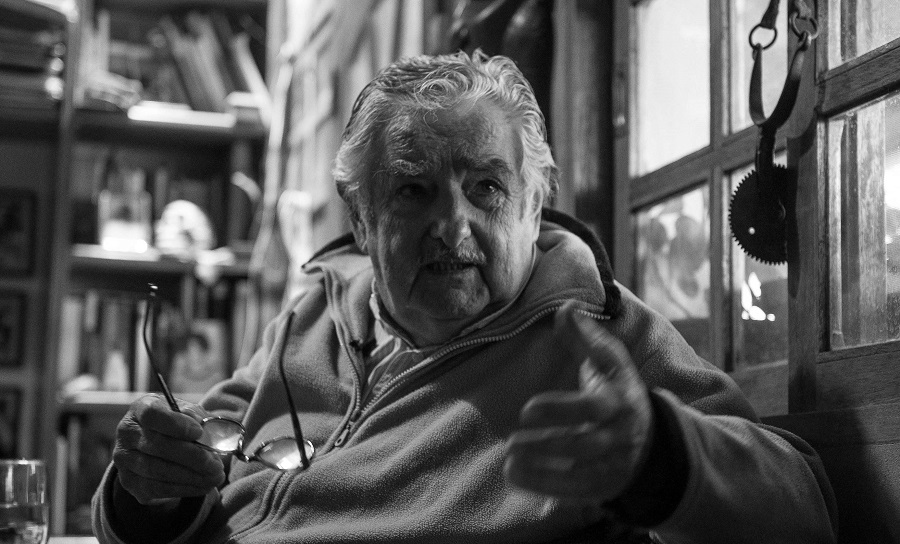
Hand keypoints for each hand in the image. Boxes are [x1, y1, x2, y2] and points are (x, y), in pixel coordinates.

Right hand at [113, 394, 225, 504]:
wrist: (157, 443)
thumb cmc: (176, 423)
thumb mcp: (187, 413)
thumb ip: (197, 418)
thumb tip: (206, 431)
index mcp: (141, 408)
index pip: (152, 414)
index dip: (176, 424)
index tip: (198, 432)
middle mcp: (127, 432)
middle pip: (158, 446)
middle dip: (192, 457)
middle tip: (216, 464)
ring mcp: (124, 459)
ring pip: (158, 470)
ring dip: (191, 476)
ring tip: (215, 477)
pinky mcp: (129, 481)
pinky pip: (157, 489)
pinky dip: (184, 489)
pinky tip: (203, 486)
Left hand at [504, 302, 652, 501]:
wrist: (651, 438)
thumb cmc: (617, 391)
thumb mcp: (608, 362)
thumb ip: (585, 336)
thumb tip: (567, 305)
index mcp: (620, 400)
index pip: (594, 407)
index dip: (560, 410)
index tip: (526, 410)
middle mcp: (619, 435)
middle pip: (586, 444)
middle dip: (548, 444)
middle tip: (511, 441)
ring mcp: (613, 464)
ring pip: (581, 472)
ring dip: (543, 469)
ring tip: (509, 462)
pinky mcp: (603, 486)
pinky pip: (575, 491)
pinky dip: (544, 486)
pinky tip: (514, 476)